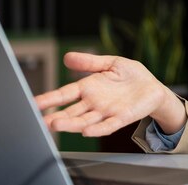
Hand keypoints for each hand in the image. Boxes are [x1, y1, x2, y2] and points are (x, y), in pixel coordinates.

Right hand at [35, 52, 185, 136]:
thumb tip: (67, 57)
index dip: (50, 99)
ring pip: (85, 120)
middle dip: (57, 116)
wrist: (154, 88)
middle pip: (71, 111)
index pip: (66, 94)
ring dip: (71, 124)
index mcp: (90, 88)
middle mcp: (94, 103)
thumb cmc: (133, 76)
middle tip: (41, 120)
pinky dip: (97, 129)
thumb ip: (90, 62)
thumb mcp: (111, 63)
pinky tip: (86, 131)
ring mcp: (107, 112)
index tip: (33, 103)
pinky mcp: (121, 117)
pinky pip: (107, 125)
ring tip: (56, 125)